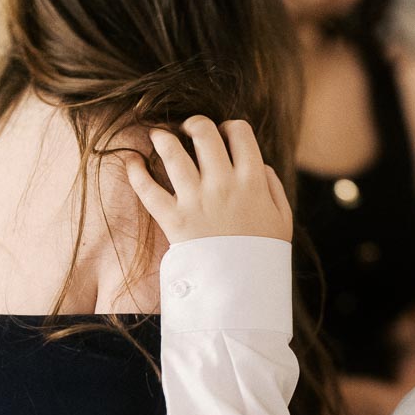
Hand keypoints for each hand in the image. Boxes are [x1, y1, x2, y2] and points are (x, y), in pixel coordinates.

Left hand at [125, 116, 292, 243]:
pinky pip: (147, 188)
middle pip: (203, 133)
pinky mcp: (173, 219)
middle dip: (193, 123)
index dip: (230, 126)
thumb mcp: (283, 219)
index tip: (223, 133)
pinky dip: (135, 172)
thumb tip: (259, 164)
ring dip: (161, 137)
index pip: (239, 133)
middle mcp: (223, 184)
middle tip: (186, 129)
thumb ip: (273, 186)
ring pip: (172, 151)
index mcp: (253, 181)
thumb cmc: (263, 255)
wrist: (243, 291)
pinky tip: (131, 162)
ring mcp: (197, 200)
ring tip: (157, 135)